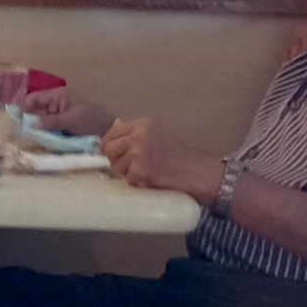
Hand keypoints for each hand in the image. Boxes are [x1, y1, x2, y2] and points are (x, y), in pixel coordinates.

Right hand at [26, 86, 111, 135]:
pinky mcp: (62, 123)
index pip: (34, 98)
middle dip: (30, 120)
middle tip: (22, 133)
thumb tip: (32, 124)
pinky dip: (45, 132)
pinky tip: (42, 138)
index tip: (18, 122)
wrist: (109, 131)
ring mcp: (59, 113)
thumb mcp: (71, 121)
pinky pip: (48, 126)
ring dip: (37, 128)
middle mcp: (56, 102)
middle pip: (36, 109)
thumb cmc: (92, 121)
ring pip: (41, 119)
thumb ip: (51, 122)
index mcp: (59, 95)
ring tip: (31, 138)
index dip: (24, 108)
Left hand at [102, 116, 220, 198]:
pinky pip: (126, 179)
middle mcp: (139, 135)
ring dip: (127, 173)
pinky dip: (136, 182)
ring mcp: (139, 153)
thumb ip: (135, 131)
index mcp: (143, 124)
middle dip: (115, 160)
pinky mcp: (140, 170)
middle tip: (131, 166)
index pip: (113, 132)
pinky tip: (150, 179)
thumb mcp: (157, 134)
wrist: (197, 172)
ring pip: (115, 166)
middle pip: (109, 149)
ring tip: (146, 171)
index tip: (111, 154)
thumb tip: (115, 124)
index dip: (108, 145)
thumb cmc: (179, 157)